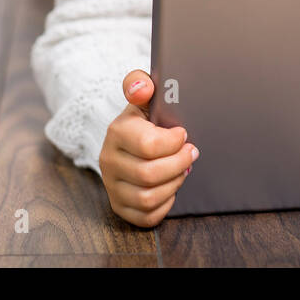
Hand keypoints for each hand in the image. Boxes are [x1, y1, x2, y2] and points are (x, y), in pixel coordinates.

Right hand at [98, 69, 198, 226]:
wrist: (127, 139)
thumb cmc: (143, 117)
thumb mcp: (143, 95)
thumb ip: (140, 83)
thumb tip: (141, 88)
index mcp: (116, 132)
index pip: (148, 145)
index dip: (174, 143)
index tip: (184, 135)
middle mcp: (109, 161)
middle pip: (149, 174)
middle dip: (178, 165)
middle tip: (191, 154)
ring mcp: (112, 186)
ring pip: (148, 198)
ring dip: (174, 184)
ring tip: (183, 170)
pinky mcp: (119, 206)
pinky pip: (145, 216)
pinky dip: (164, 205)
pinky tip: (171, 188)